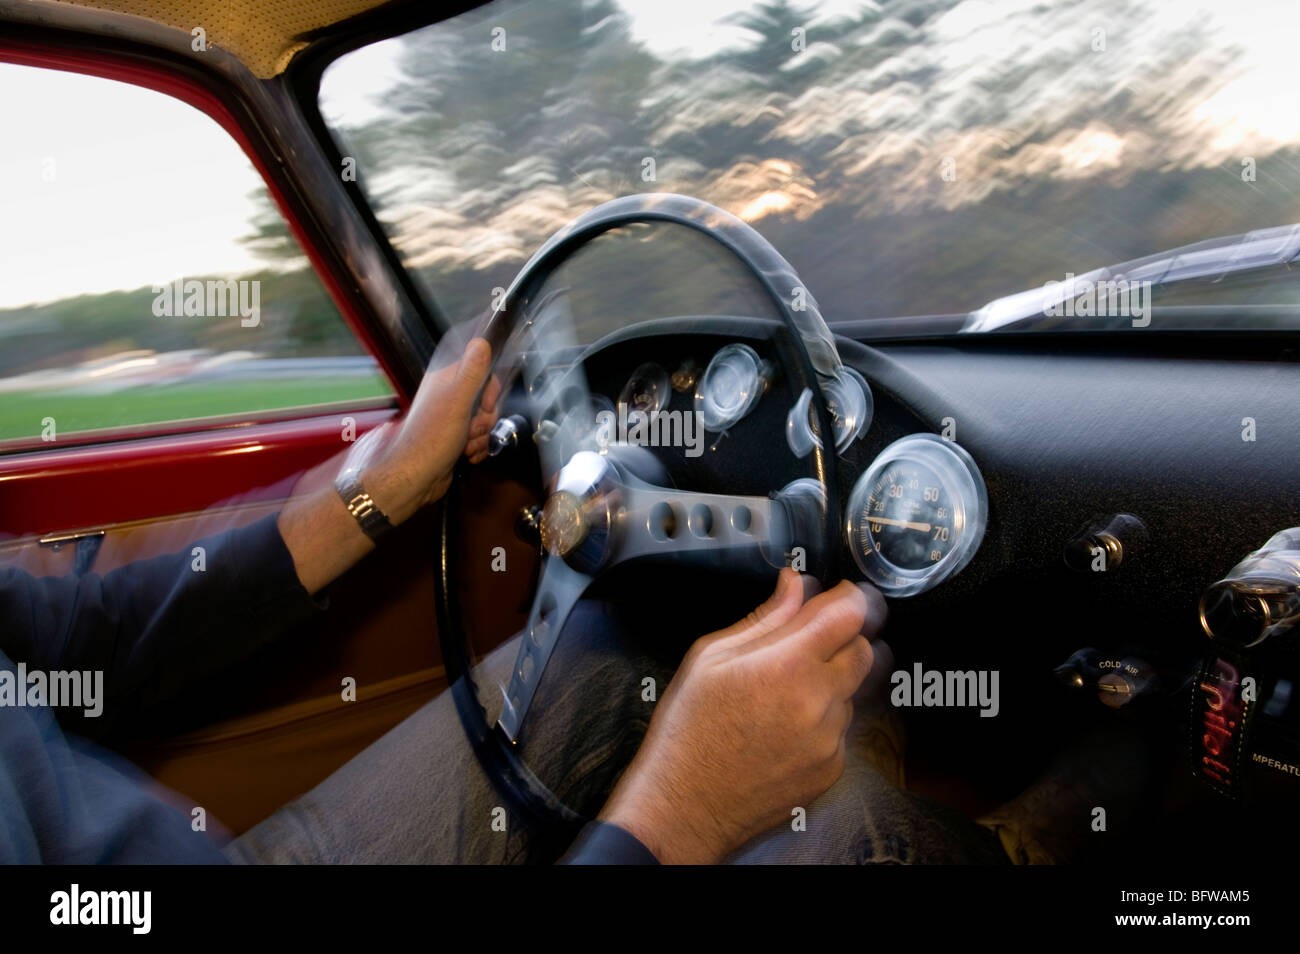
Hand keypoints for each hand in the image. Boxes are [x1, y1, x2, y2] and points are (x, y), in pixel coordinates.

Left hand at [365, 337, 499, 524]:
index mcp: (446, 381)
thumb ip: (472, 371)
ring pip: (484, 422)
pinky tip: (468, 455)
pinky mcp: (455, 439)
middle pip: (486, 400)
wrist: (416, 477)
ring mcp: (452, 420)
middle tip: (471, 429)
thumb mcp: (457, 401)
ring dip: (481, 437)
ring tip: (466, 446)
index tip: (487, 405)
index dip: (490, 391)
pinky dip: (477, 449)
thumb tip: (482, 341)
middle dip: (485, 419)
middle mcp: (448, 398)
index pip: (482, 373)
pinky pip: (478, 439)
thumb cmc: (432, 439)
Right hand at [598, 569, 886, 863]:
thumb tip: (795, 585)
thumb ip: (764, 618)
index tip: (843, 594)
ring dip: (833, 681)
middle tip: (815, 639)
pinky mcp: (832, 770)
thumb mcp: (710, 658)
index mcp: (787, 665)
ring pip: (854, 692)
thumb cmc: (688, 731)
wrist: (685, 807)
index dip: (851, 598)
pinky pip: (842, 731)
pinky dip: (824, 720)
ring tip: (786, 692)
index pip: (850, 616)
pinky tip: (785, 726)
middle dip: (847, 638)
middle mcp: (819, 702)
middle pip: (864, 651)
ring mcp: (830, 740)